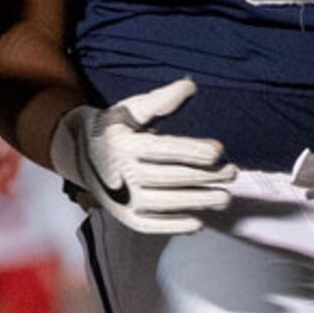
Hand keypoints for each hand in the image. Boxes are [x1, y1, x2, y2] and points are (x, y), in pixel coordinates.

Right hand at [47, 78, 235, 235]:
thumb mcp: (131, 109)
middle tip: (232, 172)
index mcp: (124, 145)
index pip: (163, 150)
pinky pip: (152, 226)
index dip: (192, 150)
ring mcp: (123, 199)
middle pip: (170, 178)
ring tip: (224, 197)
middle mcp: (122, 174)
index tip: (218, 151)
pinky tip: (199, 223)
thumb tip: (190, 86)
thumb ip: (160, 100)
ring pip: (166, 203)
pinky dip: (175, 226)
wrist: (80, 155)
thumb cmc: (116, 128)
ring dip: (198, 202)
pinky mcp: (125, 216)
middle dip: (205, 177)